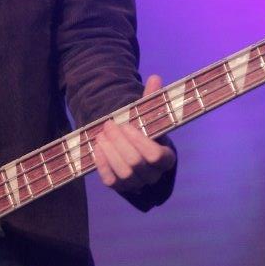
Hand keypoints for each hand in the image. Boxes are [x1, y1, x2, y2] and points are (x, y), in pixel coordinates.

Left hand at [95, 74, 175, 192]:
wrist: (131, 146)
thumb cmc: (142, 129)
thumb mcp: (147, 115)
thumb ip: (151, 99)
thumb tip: (155, 78)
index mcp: (166, 158)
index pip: (155, 156)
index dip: (138, 140)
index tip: (126, 124)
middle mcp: (154, 175)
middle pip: (135, 163)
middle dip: (119, 141)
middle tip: (108, 124)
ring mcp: (137, 184)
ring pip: (124, 174)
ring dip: (109, 151)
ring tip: (101, 134)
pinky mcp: (120, 187)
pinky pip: (110, 181)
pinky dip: (102, 164)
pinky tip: (97, 147)